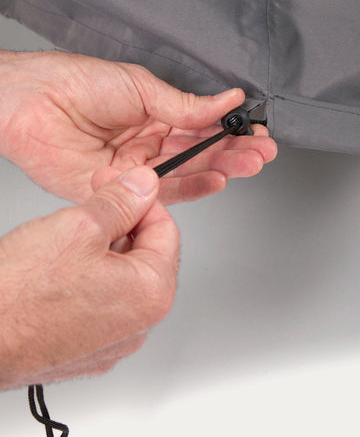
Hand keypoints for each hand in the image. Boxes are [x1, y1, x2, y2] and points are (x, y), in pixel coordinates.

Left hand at [0, 50, 276, 202]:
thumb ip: (185, 104)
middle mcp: (149, 142)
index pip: (201, 124)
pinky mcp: (120, 188)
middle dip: (234, 151)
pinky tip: (215, 180)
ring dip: (220, 169)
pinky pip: (160, 193)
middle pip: (199, 151)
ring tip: (249, 163)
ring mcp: (136, 166)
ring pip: (186, 172)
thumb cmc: (76, 82)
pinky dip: (190, 189)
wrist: (30, 102)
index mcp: (155, 113)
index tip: (256, 131)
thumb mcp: (140, 85)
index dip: (230, 129)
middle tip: (262, 151)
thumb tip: (227, 101)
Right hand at [0, 166, 177, 389]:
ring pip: (118, 276)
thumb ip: (121, 202)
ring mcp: (110, 341)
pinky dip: (84, 279)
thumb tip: (143, 185)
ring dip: (99, 249)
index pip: (166, 229)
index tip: (119, 184)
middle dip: (119, 223)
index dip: (140, 199)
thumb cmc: (18, 298)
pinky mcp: (83, 349)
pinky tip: (56, 269)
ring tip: (64, 239)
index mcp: (151, 294)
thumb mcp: (79, 226)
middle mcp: (138, 325)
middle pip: (143, 254)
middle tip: (90, 204)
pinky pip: (97, 301)